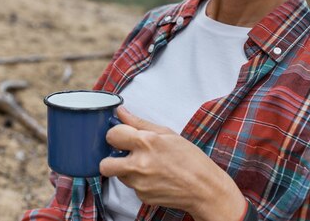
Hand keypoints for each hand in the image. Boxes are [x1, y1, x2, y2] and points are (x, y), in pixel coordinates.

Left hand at [99, 107, 246, 220]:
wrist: (204, 189)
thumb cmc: (190, 159)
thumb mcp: (167, 133)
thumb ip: (139, 122)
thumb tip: (120, 112)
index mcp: (146, 143)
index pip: (112, 135)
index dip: (115, 134)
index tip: (122, 135)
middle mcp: (139, 165)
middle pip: (104, 164)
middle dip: (110, 158)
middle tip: (123, 154)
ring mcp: (140, 184)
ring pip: (118, 175)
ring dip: (125, 169)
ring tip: (145, 165)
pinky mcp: (142, 197)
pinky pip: (131, 186)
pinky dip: (138, 181)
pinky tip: (154, 176)